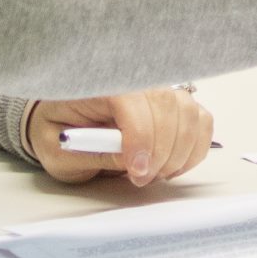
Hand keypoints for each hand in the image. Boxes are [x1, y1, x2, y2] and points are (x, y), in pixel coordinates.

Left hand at [25, 89, 214, 188]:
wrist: (58, 122)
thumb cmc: (56, 134)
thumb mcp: (59, 153)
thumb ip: (93, 155)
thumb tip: (131, 159)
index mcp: (97, 85)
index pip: (132, 100)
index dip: (142, 137)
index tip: (137, 171)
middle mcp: (132, 79)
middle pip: (167, 105)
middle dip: (162, 151)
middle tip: (142, 178)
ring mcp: (156, 88)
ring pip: (188, 112)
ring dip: (179, 152)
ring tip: (155, 173)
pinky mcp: (173, 104)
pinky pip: (200, 120)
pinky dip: (194, 147)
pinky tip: (172, 164)